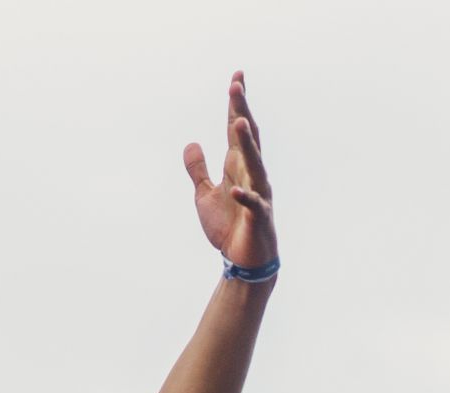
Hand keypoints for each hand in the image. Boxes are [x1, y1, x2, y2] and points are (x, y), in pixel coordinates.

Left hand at [184, 71, 276, 269]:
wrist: (244, 259)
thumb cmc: (228, 225)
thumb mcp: (204, 195)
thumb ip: (198, 169)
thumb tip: (191, 143)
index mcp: (238, 167)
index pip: (237, 130)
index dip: (235, 105)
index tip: (236, 78)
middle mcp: (251, 175)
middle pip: (247, 138)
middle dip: (242, 112)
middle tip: (236, 85)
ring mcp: (258, 194)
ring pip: (255, 165)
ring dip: (247, 145)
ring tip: (239, 123)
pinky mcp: (258, 217)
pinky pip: (252, 205)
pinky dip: (245, 197)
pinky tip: (235, 190)